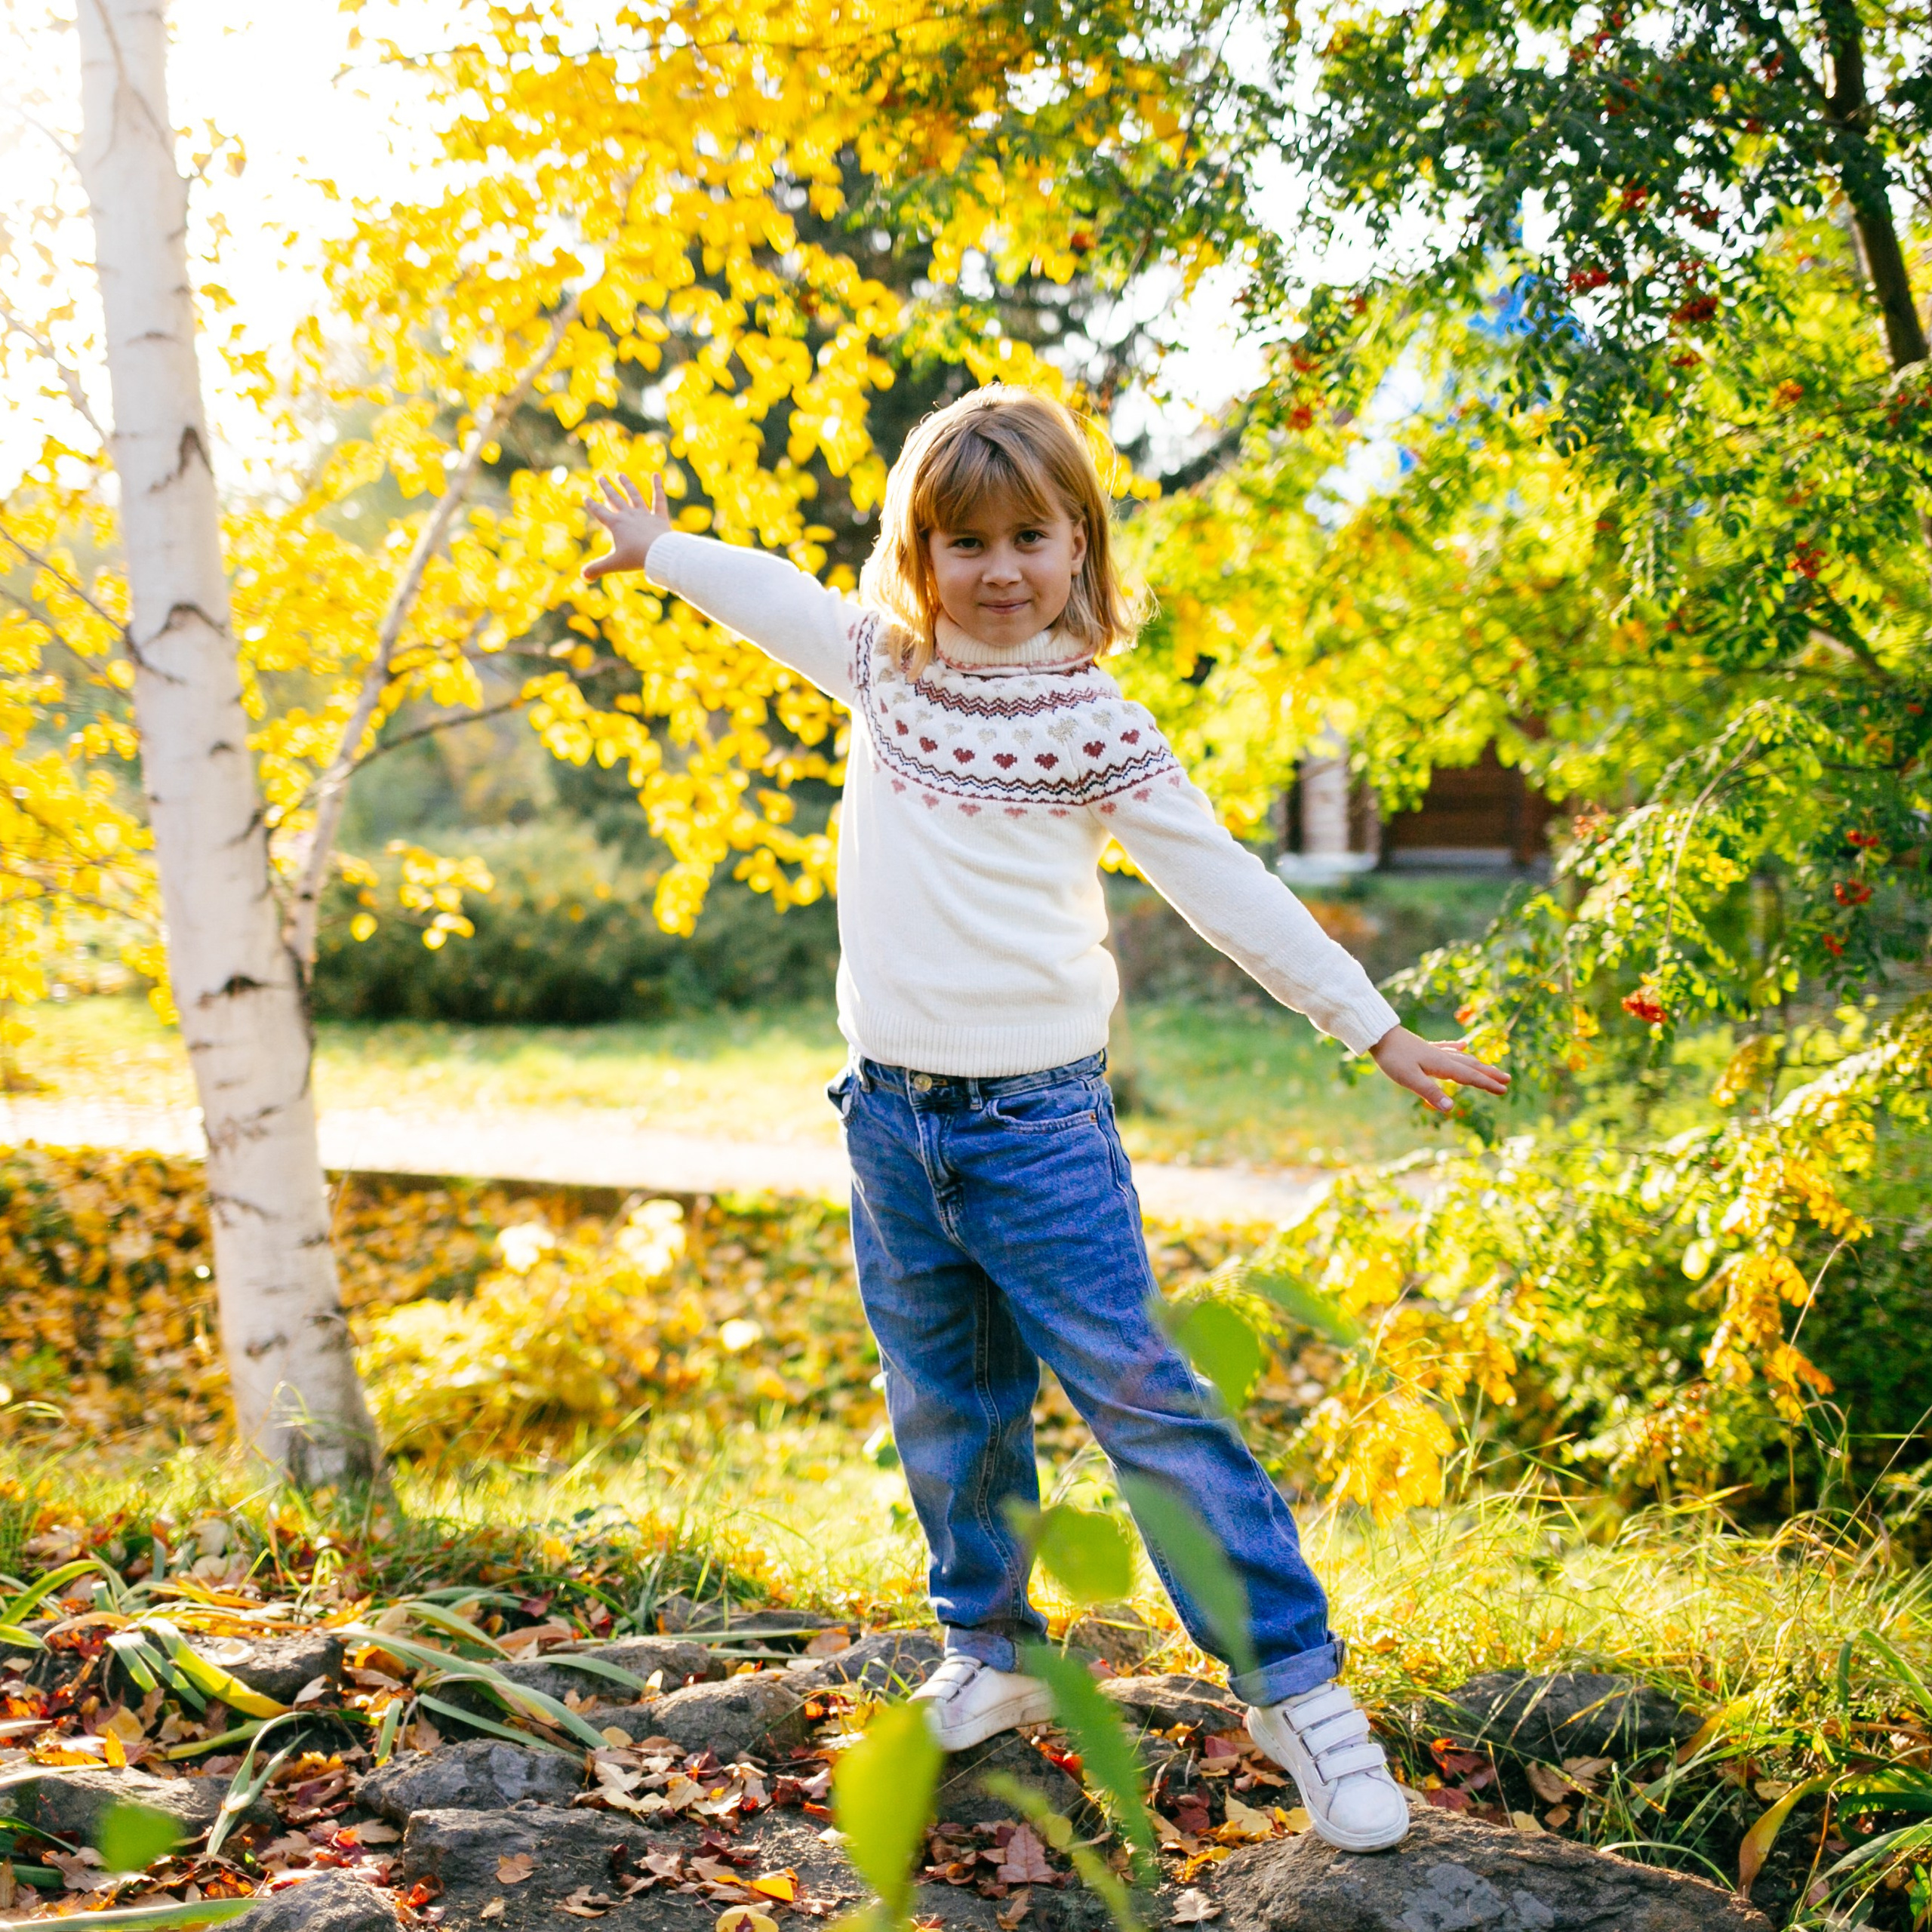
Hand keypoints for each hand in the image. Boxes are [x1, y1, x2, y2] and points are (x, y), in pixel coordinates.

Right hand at [582, 473, 671, 580]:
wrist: (658, 554)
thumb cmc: (636, 558)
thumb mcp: (614, 564)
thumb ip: (598, 569)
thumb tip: (583, 576)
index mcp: (615, 525)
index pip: (600, 512)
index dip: (592, 505)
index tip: (586, 496)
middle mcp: (628, 516)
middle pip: (615, 499)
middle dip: (607, 488)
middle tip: (600, 477)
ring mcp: (644, 514)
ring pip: (634, 496)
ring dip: (627, 485)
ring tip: (621, 475)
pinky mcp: (659, 517)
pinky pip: (659, 499)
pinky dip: (658, 486)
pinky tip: (656, 474)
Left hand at [1369, 1025, 1509, 1113]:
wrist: (1379, 1035)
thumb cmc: (1393, 1058)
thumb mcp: (1410, 1079)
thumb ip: (1430, 1093)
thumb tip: (1451, 1108)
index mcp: (1441, 1065)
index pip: (1469, 1077)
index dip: (1487, 1084)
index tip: (1504, 1090)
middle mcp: (1442, 1057)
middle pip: (1471, 1066)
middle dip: (1489, 1074)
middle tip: (1507, 1080)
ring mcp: (1434, 1051)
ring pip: (1462, 1058)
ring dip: (1478, 1064)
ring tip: (1490, 1068)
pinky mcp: (1424, 1048)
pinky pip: (1446, 1048)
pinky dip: (1457, 1048)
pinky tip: (1463, 1045)